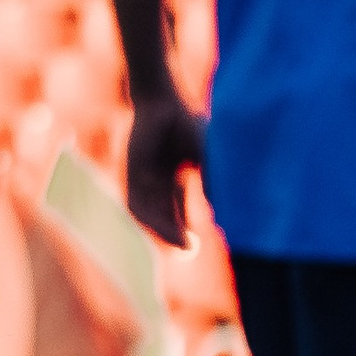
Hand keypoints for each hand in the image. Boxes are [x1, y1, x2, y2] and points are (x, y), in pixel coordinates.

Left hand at [125, 91, 205, 245]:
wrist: (161, 104)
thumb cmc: (186, 124)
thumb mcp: (207, 157)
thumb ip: (214, 181)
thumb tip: (224, 210)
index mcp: (172, 173)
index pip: (178, 207)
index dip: (187, 224)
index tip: (201, 240)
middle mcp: (154, 179)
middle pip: (163, 214)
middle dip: (175, 234)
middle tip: (190, 251)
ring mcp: (141, 178)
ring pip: (150, 214)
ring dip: (165, 231)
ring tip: (182, 246)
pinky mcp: (131, 176)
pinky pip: (137, 205)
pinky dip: (152, 221)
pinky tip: (166, 231)